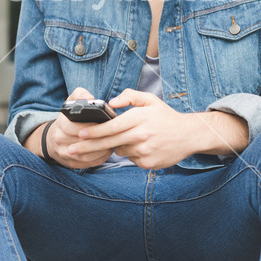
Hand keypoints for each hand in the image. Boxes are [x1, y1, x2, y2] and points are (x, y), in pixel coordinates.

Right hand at [45, 87, 113, 168]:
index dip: (94, 126)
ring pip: (88, 154)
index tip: (106, 123)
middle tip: (115, 134)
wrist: (52, 140)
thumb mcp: (70, 103)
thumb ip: (80, 95)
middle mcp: (60, 140)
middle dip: (101, 138)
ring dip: (103, 149)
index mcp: (60, 124)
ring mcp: (65, 154)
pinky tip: (108, 150)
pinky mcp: (71, 164)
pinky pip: (90, 163)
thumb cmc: (66, 120)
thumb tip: (91, 97)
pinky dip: (101, 157)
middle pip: (84, 141)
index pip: (78, 127)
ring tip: (114, 141)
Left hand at [70, 89, 249, 169]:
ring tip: (133, 138)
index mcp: (138, 119)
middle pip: (107, 143)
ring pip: (120, 151)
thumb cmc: (166, 117)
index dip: (92, 131)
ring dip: (119, 146)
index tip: (79, 133)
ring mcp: (144, 151)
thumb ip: (129, 97)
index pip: (110, 127)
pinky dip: (132, 154)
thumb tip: (111, 102)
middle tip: (72, 150)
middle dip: (87, 147)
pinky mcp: (148, 163)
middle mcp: (140, 136)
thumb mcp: (150, 100)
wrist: (188, 135)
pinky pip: (132, 160)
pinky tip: (143, 146)